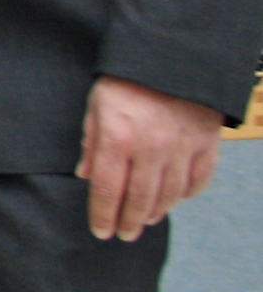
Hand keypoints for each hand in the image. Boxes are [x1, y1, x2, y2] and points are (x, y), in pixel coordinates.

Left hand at [79, 75, 222, 239]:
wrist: (171, 55)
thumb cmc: (126, 79)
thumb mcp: (96, 105)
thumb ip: (91, 142)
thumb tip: (85, 175)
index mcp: (118, 139)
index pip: (107, 189)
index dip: (103, 215)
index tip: (100, 231)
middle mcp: (150, 149)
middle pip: (139, 199)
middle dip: (129, 222)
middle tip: (124, 235)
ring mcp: (181, 149)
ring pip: (170, 195)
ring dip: (156, 212)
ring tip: (145, 221)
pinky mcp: (205, 144)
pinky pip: (198, 179)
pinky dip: (186, 194)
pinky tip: (175, 200)